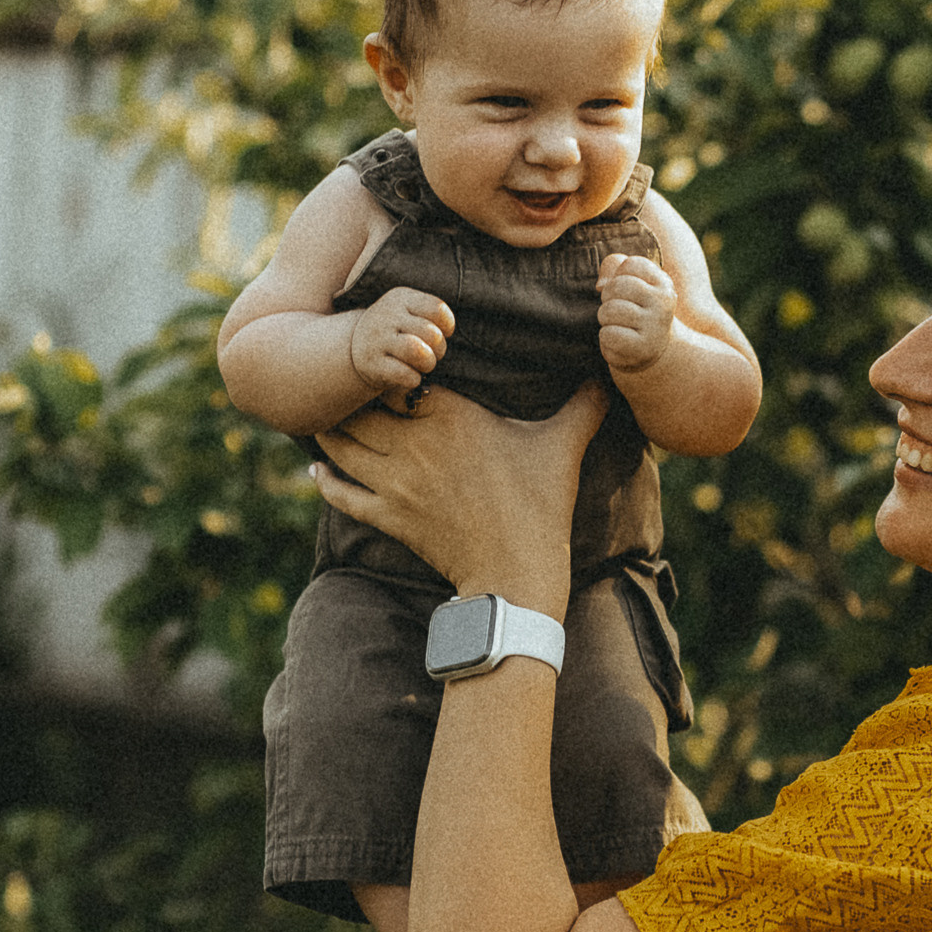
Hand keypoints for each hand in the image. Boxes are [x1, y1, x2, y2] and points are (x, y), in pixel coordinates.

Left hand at [312, 382, 608, 613]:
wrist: (515, 571)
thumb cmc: (540, 504)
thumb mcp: (563, 446)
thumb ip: (584, 404)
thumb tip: (610, 374)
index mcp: (449, 415)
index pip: (397, 375)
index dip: (386, 365)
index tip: (389, 360)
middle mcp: (413, 443)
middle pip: (357, 406)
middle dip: (350, 394)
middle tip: (348, 386)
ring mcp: (394, 483)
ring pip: (339, 445)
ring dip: (331, 431)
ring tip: (329, 418)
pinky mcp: (387, 517)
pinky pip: (340, 493)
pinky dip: (326, 480)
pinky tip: (321, 469)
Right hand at [347, 285, 454, 402]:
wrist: (353, 345)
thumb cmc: (395, 330)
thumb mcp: (409, 312)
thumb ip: (431, 316)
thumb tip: (446, 333)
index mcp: (401, 298)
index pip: (438, 309)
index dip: (447, 326)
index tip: (439, 333)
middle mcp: (387, 315)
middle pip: (432, 334)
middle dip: (439, 349)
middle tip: (431, 353)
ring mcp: (377, 340)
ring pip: (419, 352)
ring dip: (428, 364)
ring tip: (422, 365)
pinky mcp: (372, 364)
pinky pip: (406, 375)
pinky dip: (414, 379)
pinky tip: (409, 376)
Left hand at [598, 252, 676, 373]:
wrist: (652, 348)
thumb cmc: (635, 308)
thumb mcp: (629, 279)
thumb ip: (612, 266)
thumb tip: (601, 285)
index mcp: (663, 283)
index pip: (631, 264)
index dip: (618, 275)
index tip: (626, 290)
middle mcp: (663, 303)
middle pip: (617, 285)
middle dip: (608, 297)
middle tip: (617, 309)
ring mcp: (655, 326)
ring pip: (610, 310)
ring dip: (605, 318)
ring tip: (617, 324)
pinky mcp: (643, 348)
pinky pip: (609, 334)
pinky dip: (606, 338)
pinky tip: (619, 341)